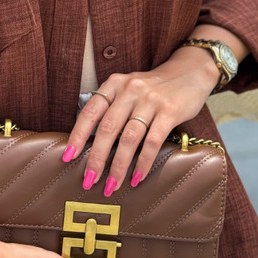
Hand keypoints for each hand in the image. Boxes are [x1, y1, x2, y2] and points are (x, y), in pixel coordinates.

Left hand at [62, 46, 221, 195]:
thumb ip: (111, 108)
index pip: (90, 111)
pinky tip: (137, 177)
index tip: (68, 157)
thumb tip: (89, 142)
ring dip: (119, 166)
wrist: (189, 72)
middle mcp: (130, 89)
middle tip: (89, 180)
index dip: (77, 135)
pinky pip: (153, 141)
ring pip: (129, 138)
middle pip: (107, 128)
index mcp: (114, 84)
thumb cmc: (152, 88)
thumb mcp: (127, 89)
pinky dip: (143, 162)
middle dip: (96, 158)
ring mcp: (151, 100)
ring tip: (112, 185)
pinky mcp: (170, 111)